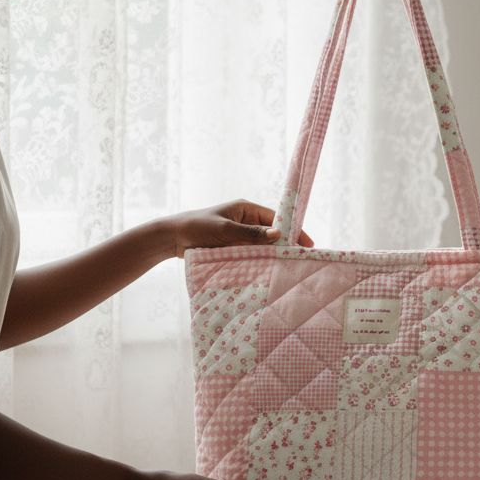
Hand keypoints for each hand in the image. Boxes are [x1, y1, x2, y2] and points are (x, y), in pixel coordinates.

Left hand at [165, 199, 313, 256]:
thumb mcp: (225, 229)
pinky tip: (270, 271)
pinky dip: (261, 261)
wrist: (172, 238)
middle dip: (286, 245)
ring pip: (263, 246)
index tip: (306, 243)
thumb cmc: (197, 227)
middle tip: (302, 259)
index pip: (276, 219)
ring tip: (290, 267)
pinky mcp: (234, 247)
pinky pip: (252, 254)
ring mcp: (240, 235)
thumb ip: (251, 233)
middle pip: (272, 233)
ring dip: (273, 255)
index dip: (292, 230)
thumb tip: (278, 234)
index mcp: (246, 209)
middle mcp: (246, 221)